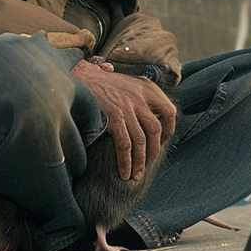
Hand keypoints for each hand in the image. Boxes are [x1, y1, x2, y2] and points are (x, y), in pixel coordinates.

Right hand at [71, 58, 176, 180]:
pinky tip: (124, 172)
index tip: (162, 142)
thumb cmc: (104, 82)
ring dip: (140, 161)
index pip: (169, 111)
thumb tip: (149, 118)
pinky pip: (124, 143)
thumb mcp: (129, 82)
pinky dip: (126, 161)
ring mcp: (127, 106)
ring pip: (141, 139)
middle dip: (153, 150)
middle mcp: (140, 96)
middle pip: (155, 129)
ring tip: (137, 174)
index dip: (168, 129)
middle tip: (148, 164)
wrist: (81, 76)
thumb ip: (141, 96)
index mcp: (147, 87)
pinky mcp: (114, 115)